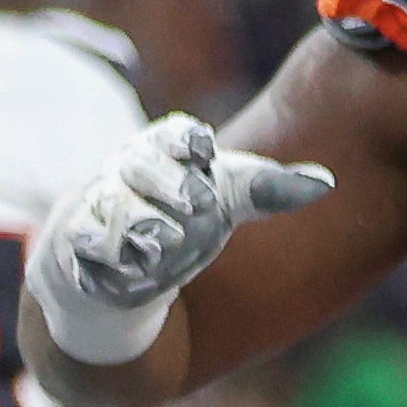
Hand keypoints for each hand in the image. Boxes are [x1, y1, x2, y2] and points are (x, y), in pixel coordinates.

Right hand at [38, 114, 336, 336]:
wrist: (124, 265)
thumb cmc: (182, 221)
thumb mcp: (226, 201)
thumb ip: (268, 190)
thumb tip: (326, 182)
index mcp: (165, 150)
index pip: (175, 134)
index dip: (186, 140)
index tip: (204, 149)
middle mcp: (128, 172)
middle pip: (144, 165)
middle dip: (171, 185)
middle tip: (198, 206)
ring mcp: (101, 204)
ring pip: (119, 207)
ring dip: (146, 226)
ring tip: (166, 242)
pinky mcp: (80, 242)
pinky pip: (93, 244)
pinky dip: (114, 257)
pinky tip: (136, 271)